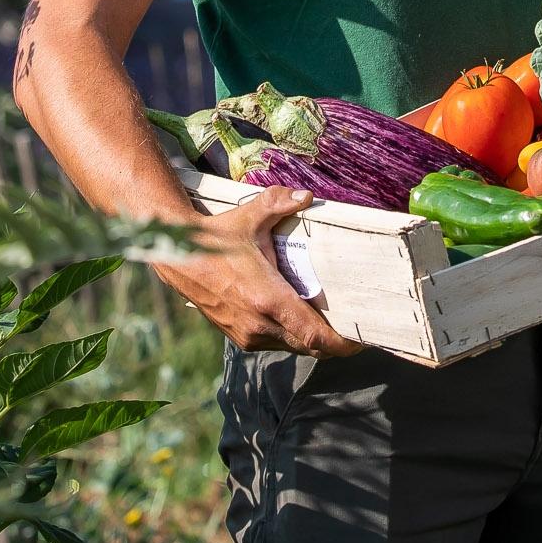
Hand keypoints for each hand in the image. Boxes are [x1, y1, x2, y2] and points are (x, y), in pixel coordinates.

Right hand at [155, 186, 363, 357]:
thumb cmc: (217, 238)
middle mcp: (260, 325)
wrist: (179, 260)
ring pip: (293, 346)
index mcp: (269, 300)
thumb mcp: (250, 217)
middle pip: (310, 347)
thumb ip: (279, 203)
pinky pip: (276, 344)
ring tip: (329, 319)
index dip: (343, 343)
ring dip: (311, 338)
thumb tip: (306, 195)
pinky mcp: (240, 338)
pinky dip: (291, 335)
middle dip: (333, 341)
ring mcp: (249, 335)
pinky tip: (298, 316)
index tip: (362, 338)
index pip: (316, 337)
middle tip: (353, 325)